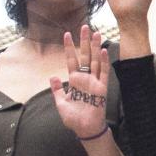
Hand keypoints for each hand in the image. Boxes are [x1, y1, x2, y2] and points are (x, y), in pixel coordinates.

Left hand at [50, 26, 111, 140]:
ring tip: (96, 33)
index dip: (69, 47)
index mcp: (74, 81)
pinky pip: (103, 72)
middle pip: (85, 56)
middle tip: (85, 26)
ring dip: (95, 47)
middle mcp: (84, 78)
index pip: (71, 60)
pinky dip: (103, 62)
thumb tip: (52, 77)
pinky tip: (102, 51)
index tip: (67, 34)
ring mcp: (94, 82)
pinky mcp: (101, 88)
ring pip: (95, 60)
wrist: (85, 129)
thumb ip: (57, 90)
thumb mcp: (60, 103)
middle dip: (84, 41)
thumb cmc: (73, 118)